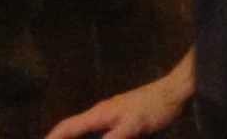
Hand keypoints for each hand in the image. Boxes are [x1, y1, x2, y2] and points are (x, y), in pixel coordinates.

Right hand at [43, 77, 189, 138]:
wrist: (174, 92)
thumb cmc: (153, 108)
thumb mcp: (133, 126)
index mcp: (99, 114)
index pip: (68, 127)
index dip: (52, 138)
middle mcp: (101, 114)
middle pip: (73, 128)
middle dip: (60, 138)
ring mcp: (111, 116)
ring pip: (87, 130)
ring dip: (75, 138)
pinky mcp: (122, 120)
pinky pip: (100, 132)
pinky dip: (91, 138)